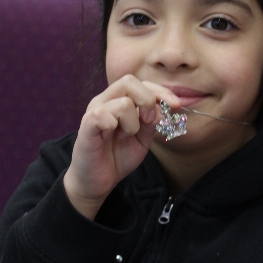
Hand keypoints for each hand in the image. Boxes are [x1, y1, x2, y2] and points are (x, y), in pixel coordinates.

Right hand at [63, 76, 180, 219]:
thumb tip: (166, 106)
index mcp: (119, 100)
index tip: (177, 105)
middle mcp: (105, 101)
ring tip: (125, 136)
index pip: (142, 83)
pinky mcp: (86, 126)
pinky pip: (102, 115)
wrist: (98, 180)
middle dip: (148, 100)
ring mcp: (94, 112)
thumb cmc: (119, 155)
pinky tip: (113, 136)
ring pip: (123, 102)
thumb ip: (153, 119)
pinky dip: (114, 125)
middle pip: (129, 81)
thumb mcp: (144, 136)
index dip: (162, 91)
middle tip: (148, 122)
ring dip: (133, 122)